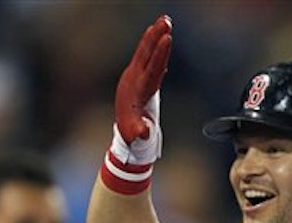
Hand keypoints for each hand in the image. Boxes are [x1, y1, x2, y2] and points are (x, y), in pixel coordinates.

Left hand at [115, 15, 171, 145]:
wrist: (125, 131)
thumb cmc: (132, 134)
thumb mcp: (135, 134)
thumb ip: (139, 131)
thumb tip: (143, 132)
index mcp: (137, 90)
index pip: (151, 68)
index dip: (159, 54)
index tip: (167, 38)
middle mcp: (134, 80)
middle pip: (146, 54)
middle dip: (155, 37)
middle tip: (165, 20)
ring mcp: (135, 77)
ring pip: (147, 54)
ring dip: (155, 37)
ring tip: (164, 21)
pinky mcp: (140, 78)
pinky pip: (148, 60)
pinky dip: (155, 49)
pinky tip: (160, 38)